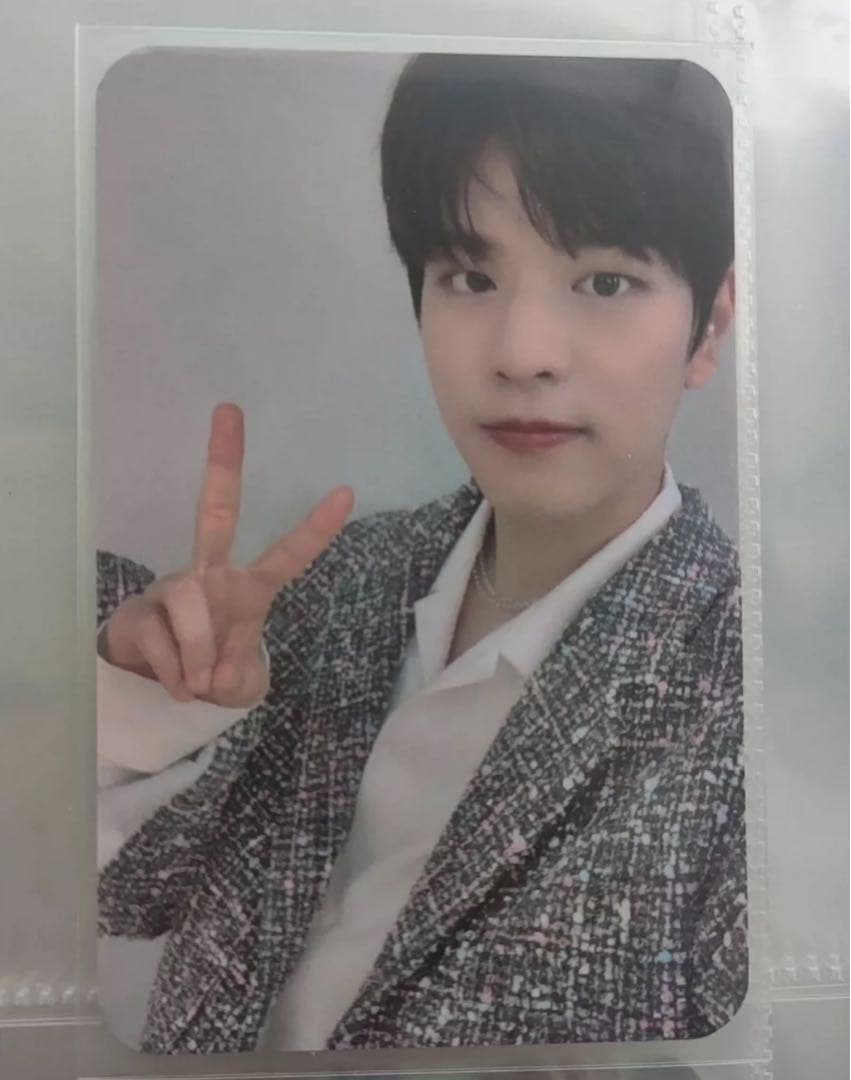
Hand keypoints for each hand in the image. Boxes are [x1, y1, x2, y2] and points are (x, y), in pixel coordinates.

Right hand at [102, 403, 353, 705]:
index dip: (317, 529)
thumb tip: (213, 675)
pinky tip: (179, 686)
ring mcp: (173, 587)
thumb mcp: (237, 678)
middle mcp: (212, 574)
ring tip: (200, 684)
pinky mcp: (139, 611)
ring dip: (199, 651)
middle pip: (217, 510)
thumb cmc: (213, 665)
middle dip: (223, 463)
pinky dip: (176, 673)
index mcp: (249, 587)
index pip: (289, 554)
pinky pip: (160, 638)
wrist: (161, 684)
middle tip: (229, 410)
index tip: (347, 492)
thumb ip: (235, 674)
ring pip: (188, 600)